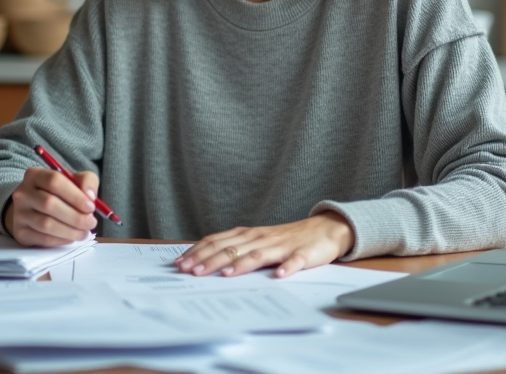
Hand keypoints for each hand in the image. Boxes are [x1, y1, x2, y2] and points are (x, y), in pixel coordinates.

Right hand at [4, 166, 97, 246]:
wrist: (34, 209)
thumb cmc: (59, 192)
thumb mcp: (74, 180)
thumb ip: (87, 181)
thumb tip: (90, 196)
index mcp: (35, 175)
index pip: (54, 181)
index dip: (75, 195)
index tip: (91, 207)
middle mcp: (23, 193)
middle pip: (49, 204)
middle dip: (75, 216)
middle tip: (91, 222)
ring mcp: (19, 214)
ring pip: (46, 224)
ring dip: (70, 231)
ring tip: (84, 232)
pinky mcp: (20, 232)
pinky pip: (43, 238)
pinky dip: (61, 240)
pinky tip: (71, 237)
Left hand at [174, 212, 354, 278]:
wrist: (325, 230)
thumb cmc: (287, 239)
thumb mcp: (257, 241)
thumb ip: (236, 248)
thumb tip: (205, 262)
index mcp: (249, 235)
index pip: (218, 241)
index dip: (198, 251)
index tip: (180, 263)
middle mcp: (261, 238)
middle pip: (232, 248)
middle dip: (210, 260)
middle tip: (191, 271)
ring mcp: (282, 246)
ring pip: (258, 254)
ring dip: (241, 264)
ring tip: (225, 274)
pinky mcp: (302, 254)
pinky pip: (294, 262)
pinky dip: (286, 268)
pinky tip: (278, 276)